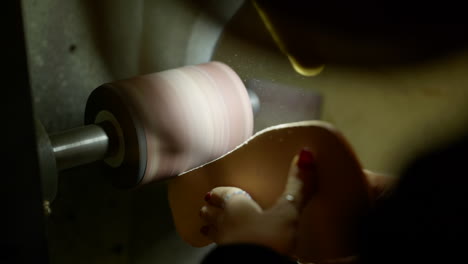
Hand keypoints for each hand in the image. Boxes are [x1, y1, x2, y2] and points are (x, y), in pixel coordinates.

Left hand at [198, 148, 315, 254]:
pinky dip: (220, 246)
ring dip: (211, 228)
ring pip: (211, 232)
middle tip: (207, 207)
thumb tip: (305, 154)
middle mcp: (223, 222)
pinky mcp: (223, 258)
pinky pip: (218, 249)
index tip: (214, 192)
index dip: (220, 192)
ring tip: (209, 229)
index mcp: (235, 205)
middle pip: (210, 213)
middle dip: (209, 210)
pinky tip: (226, 248)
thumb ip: (297, 186)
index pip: (221, 194)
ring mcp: (221, 243)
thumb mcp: (288, 211)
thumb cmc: (267, 238)